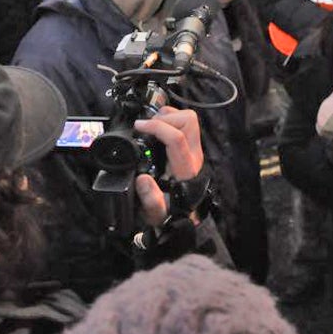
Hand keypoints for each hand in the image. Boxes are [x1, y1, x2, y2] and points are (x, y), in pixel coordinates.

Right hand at [133, 106, 203, 225]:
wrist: (182, 216)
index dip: (157, 127)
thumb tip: (142, 180)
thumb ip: (150, 199)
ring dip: (167, 117)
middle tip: (146, 127)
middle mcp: (192, 156)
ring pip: (188, 119)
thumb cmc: (169, 213)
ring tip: (150, 128)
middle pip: (188, 121)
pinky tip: (156, 131)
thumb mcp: (156, 212)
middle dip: (165, 118)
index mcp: (185, 169)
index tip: (139, 127)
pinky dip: (168, 120)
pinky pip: (183, 123)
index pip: (177, 138)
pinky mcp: (189, 146)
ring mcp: (193, 149)